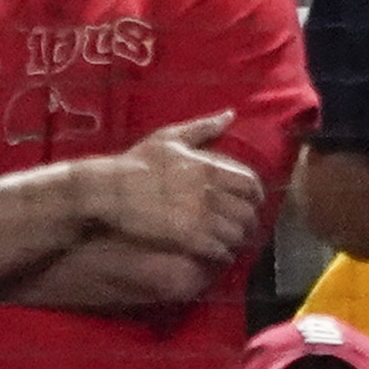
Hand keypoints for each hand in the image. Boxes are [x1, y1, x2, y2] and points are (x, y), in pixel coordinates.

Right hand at [106, 111, 265, 260]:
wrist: (112, 190)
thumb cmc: (138, 161)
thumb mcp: (170, 137)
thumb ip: (204, 126)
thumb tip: (230, 114)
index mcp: (209, 167)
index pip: (250, 183)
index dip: (256, 194)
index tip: (253, 201)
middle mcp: (209, 193)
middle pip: (247, 212)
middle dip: (249, 220)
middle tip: (244, 224)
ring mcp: (199, 218)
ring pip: (236, 233)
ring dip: (237, 238)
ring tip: (233, 240)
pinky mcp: (188, 238)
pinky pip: (219, 250)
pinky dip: (223, 254)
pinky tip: (219, 253)